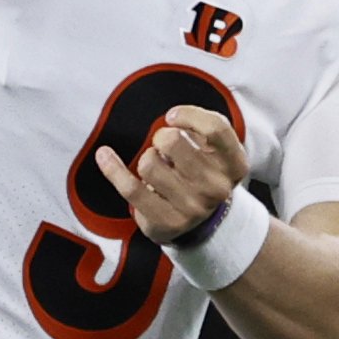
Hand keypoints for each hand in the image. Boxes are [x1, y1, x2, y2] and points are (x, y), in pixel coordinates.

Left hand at [95, 106, 250, 245]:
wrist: (201, 223)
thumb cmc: (203, 173)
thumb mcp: (216, 149)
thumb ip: (203, 126)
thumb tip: (172, 118)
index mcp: (234, 165)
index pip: (216, 128)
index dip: (189, 115)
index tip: (171, 117)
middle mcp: (217, 188)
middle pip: (173, 141)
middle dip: (161, 138)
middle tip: (164, 148)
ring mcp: (192, 209)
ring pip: (149, 163)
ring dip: (147, 158)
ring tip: (157, 168)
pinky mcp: (165, 222)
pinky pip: (130, 188)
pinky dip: (113, 168)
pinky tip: (104, 155)